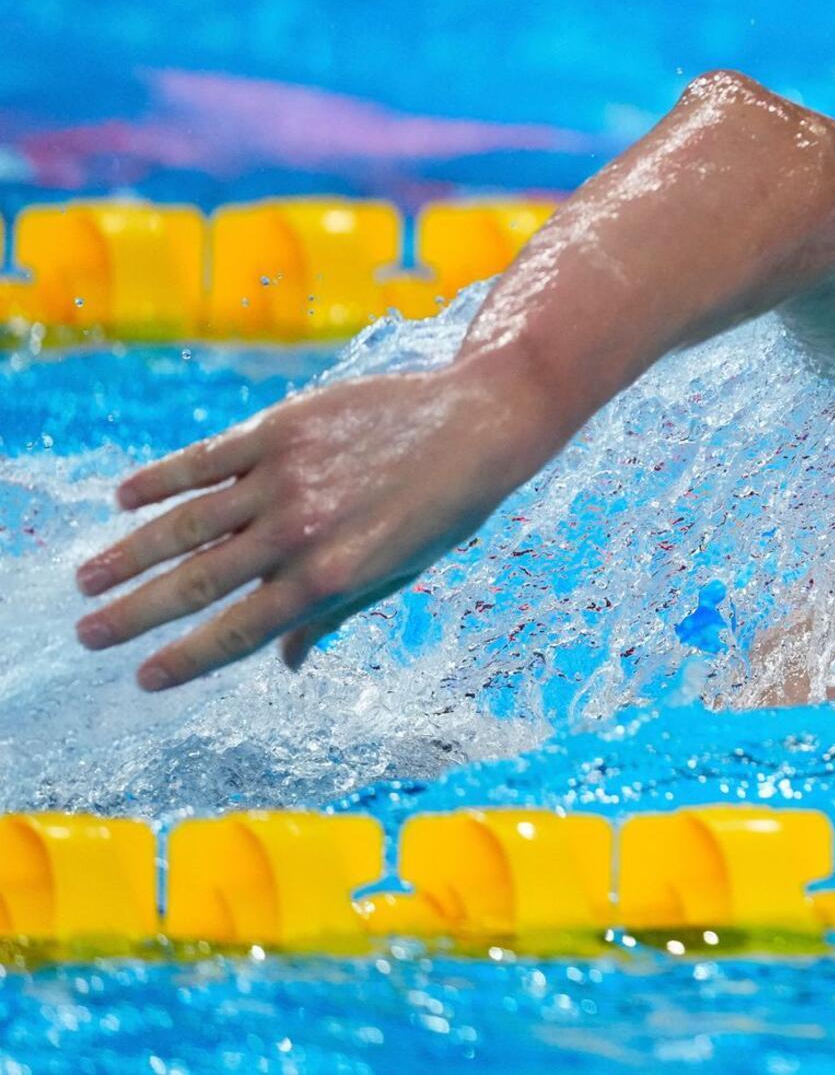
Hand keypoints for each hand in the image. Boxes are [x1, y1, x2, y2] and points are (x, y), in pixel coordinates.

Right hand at [75, 357, 564, 690]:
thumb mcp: (398, 573)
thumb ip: (333, 614)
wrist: (480, 423)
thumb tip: (284, 664)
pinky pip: (206, 458)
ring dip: (130, 553)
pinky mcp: (282, 427)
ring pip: (186, 523)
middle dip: (136, 614)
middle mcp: (302, 530)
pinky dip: (160, 479)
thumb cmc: (443, 509)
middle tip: (86, 636)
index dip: (187, 658)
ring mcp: (287, 476)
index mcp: (332, 577)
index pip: (241, 629)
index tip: (143, 679)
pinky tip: (123, 498)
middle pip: (198, 582)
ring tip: (86, 578)